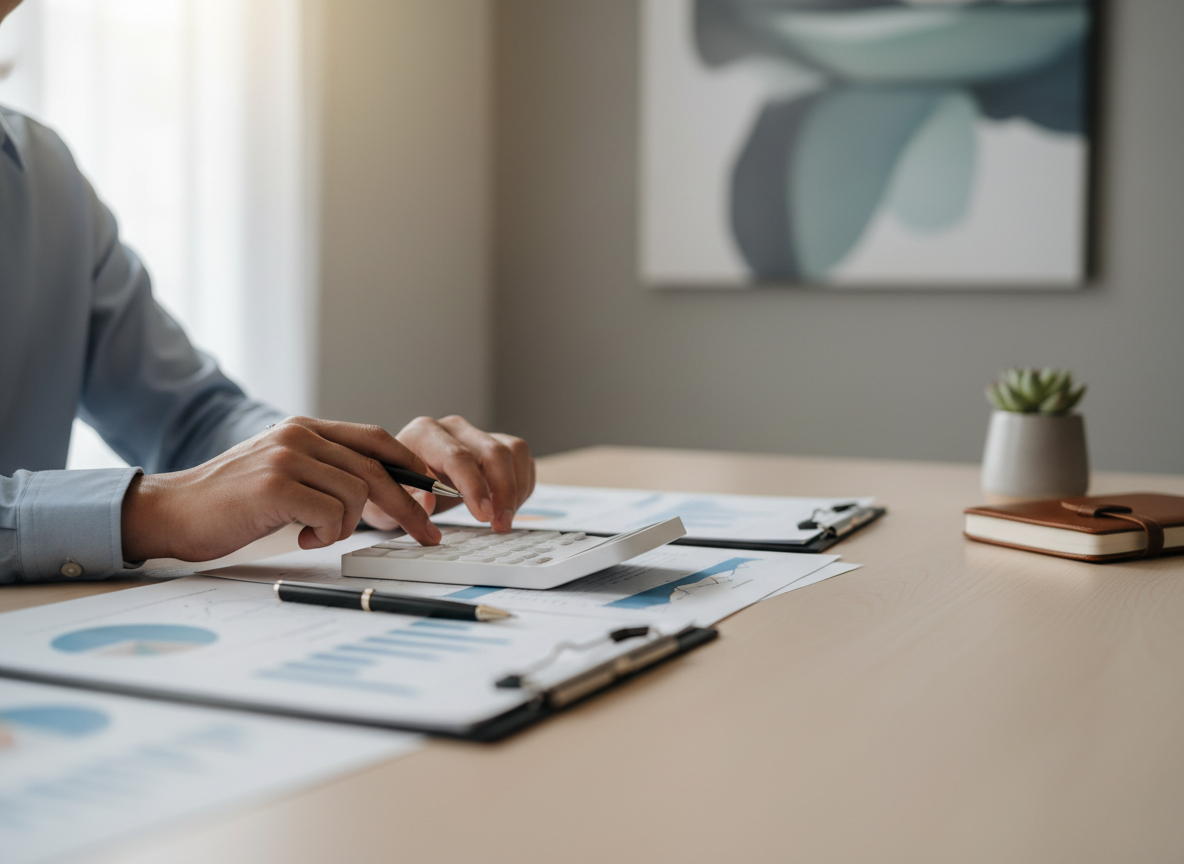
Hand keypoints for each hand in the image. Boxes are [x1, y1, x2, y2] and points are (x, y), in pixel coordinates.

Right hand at [121, 417, 443, 561]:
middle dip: (409, 509)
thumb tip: (379, 491)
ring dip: (346, 526)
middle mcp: (300, 435)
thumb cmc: (230, 502)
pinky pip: (332, 514)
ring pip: (357, 494)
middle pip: (377, 470)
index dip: (409, 467)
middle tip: (426, 536)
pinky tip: (300, 538)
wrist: (171, 511)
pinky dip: (326, 534)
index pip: (376, 439)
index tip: (432, 495)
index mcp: (306, 429)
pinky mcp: (277, 486)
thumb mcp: (283, 471)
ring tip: (316, 534)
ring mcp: (288, 457)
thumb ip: (324, 470)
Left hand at [361, 415, 534, 534]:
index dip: (474, 487)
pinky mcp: (495, 443)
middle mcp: (452, 428)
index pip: (457, 456)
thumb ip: (403, 500)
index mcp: (423, 434)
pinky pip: (521, 459)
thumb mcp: (383, 502)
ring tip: (504, 520)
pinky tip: (508, 507)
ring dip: (516, 489)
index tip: (483, 515)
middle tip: (500, 525)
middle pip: (492, 451)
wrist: (399, 482)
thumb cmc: (390, 490)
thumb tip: (427, 499)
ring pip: (513, 451)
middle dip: (502, 492)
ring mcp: (476, 434)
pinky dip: (522, 485)